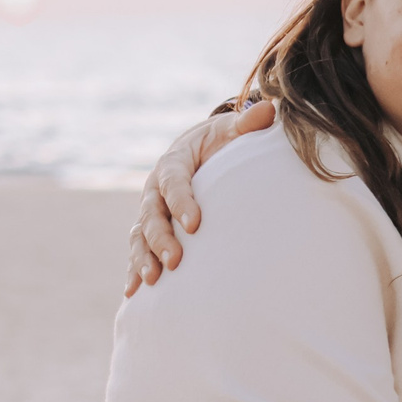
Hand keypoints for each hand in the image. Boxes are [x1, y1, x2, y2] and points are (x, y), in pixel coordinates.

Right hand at [125, 99, 276, 294]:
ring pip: (140, 235)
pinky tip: (133, 291)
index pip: (174, 181)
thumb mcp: (232, 130)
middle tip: (176, 261)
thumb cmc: (220, 143)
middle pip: (151, 214)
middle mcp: (155, 188)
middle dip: (161, 238)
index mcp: (173, 162)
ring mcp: (150, 211)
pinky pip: (138, 250)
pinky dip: (134, 270)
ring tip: (153, 280)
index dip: (182, 201)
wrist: (201, 152)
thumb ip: (247, 124)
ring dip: (143, 257)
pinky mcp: (150, 229)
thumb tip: (268, 109)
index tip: (196, 223)